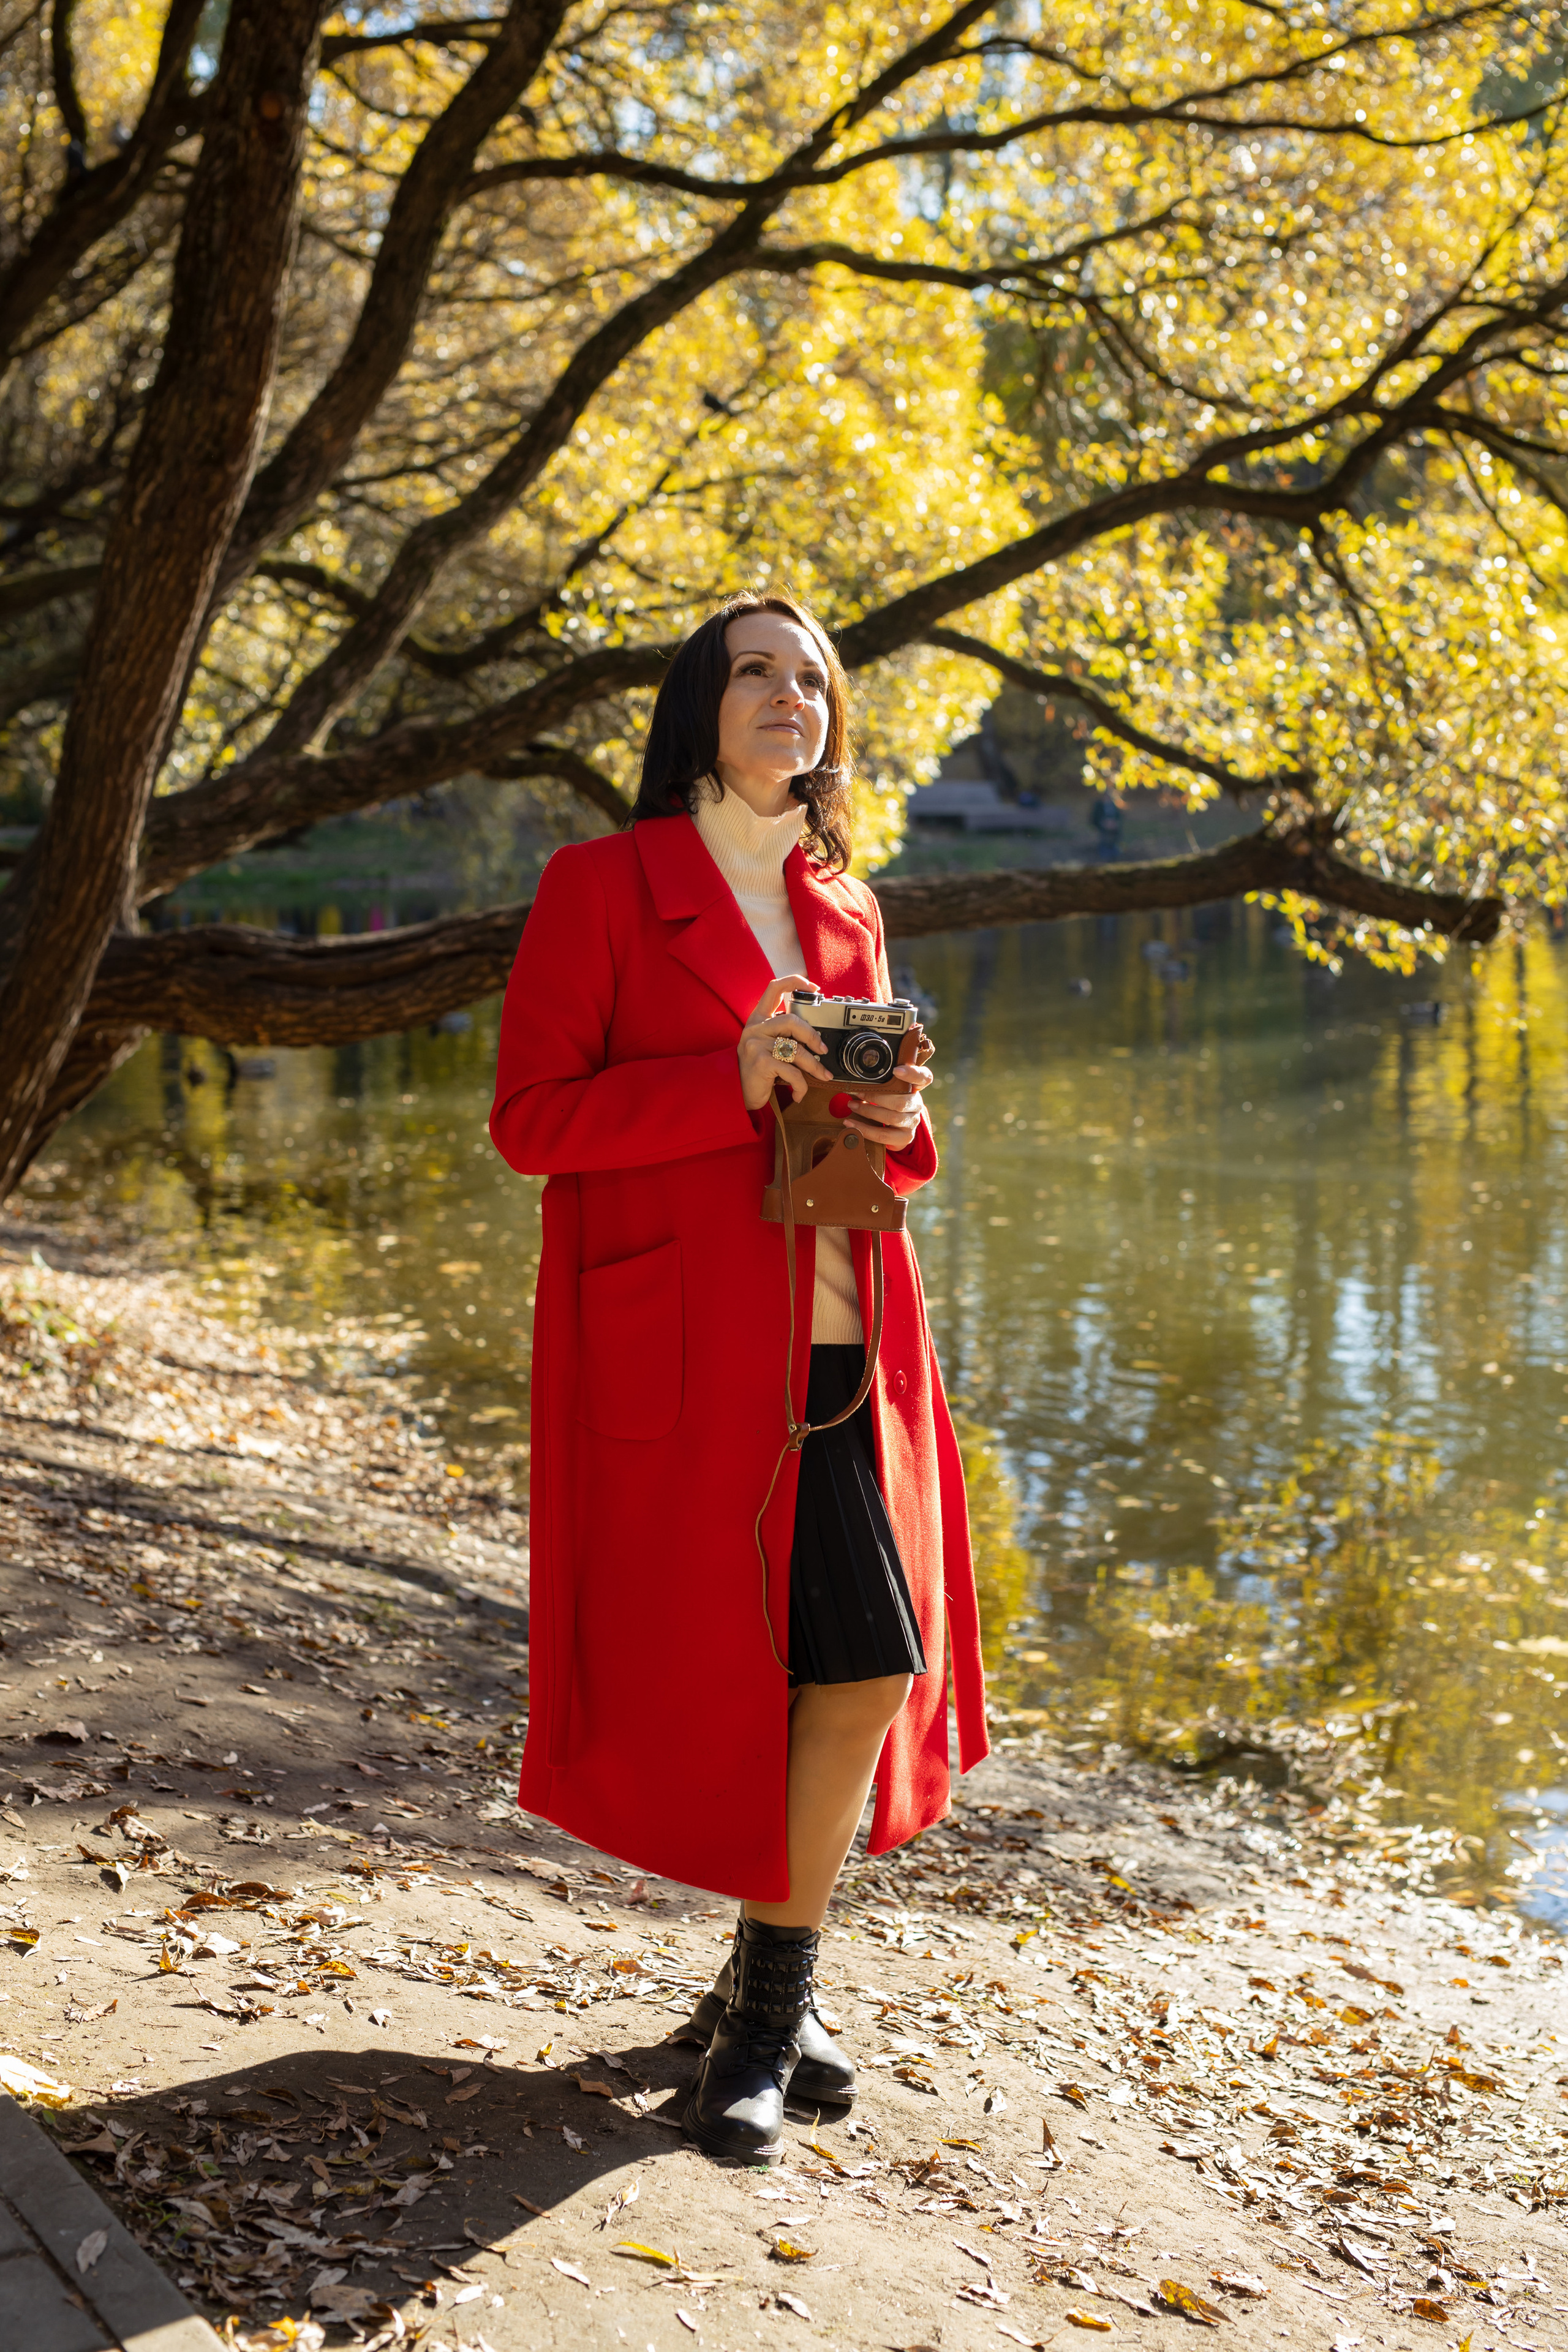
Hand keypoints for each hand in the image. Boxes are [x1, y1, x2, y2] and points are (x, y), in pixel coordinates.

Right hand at [738, 975, 832, 1109]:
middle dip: (813, 1037)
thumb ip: (783, 1033)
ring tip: (822, 1075)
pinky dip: (801, 1085)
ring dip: (814, 1066)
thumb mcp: (766, 1044)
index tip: (814, 989)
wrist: (738, 1093)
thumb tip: (815, 1034)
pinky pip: (792, 1072)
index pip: (774, 988)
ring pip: (796, 1049)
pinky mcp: (761, 1063)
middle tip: (822, 1050)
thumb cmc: (757, 1069)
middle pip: (792, 1021)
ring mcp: (756, 1045)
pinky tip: (799, 1093)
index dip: (795, 982)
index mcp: (758, 1019)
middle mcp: (755, 1028)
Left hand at [841, 1062, 932, 1151]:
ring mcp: (913, 1122)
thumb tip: (858, 1079)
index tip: (896, 1070)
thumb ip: (883, 1082)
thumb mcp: (891, 1089)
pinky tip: (851, 1125)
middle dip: (875, 1097)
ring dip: (868, 1112)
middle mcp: (917, 1104)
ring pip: (892, 1118)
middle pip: (901, 1101)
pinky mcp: (905, 1137)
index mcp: (916, 1087)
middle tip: (857, 1092)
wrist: (897, 1127)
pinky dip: (865, 1130)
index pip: (923, 1077)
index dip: (911, 1073)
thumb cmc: (889, 1101)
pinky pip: (883, 1135)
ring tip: (852, 1106)